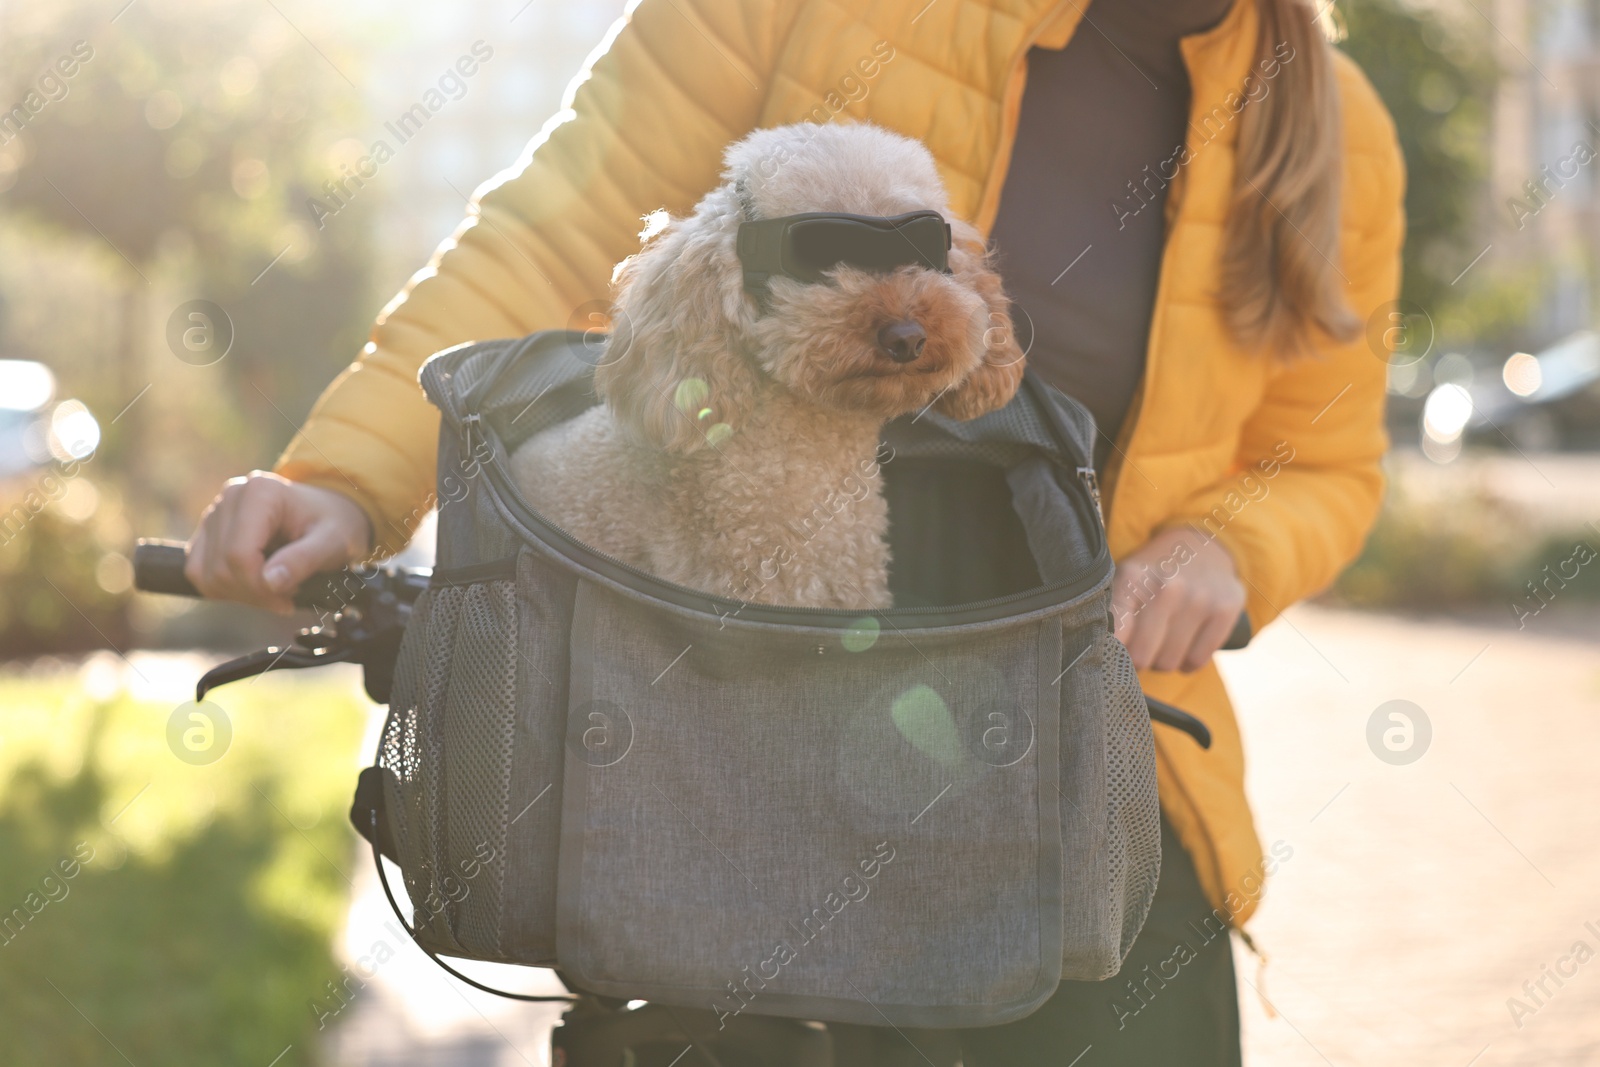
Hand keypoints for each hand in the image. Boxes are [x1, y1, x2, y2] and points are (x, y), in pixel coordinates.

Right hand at [185, 471, 372, 612]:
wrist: (330, 514)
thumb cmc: (336, 524)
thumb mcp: (334, 542)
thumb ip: (304, 560)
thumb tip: (270, 582)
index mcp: (260, 492)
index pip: (239, 554)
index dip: (259, 587)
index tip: (287, 599)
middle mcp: (231, 497)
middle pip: (221, 566)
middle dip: (253, 593)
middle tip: (286, 596)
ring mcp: (215, 513)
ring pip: (205, 573)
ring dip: (239, 593)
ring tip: (274, 589)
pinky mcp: (208, 531)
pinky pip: (198, 571)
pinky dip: (224, 588)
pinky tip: (254, 585)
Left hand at [1112, 525, 1245, 672]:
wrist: (1200, 543)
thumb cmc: (1151, 575)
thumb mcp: (1122, 582)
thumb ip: (1109, 616)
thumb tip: (1103, 658)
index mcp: (1133, 578)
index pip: (1114, 636)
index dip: (1111, 654)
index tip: (1112, 653)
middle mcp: (1167, 587)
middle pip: (1141, 657)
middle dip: (1137, 659)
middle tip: (1139, 645)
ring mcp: (1199, 598)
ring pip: (1169, 663)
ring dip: (1162, 661)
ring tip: (1162, 640)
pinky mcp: (1225, 609)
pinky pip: (1197, 660)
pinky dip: (1188, 662)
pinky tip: (1184, 646)